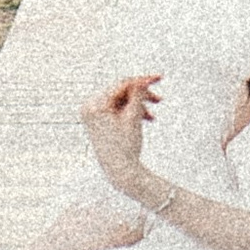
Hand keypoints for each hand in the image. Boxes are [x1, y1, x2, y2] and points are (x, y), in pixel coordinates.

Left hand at [80, 71, 162, 197]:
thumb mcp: (133, 117)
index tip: (158, 78)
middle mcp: (90, 107)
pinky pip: (117, 108)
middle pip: (121, 92)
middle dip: (141, 96)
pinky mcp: (98, 120)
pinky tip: (144, 118)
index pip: (121, 85)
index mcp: (95, 105)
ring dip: (137, 105)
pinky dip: (130, 112)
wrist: (120, 172)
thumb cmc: (125, 148)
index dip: (142, 81)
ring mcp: (93, 114)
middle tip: (159, 100)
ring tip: (151, 116)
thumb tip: (142, 78)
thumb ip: (138, 94)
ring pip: (121, 101)